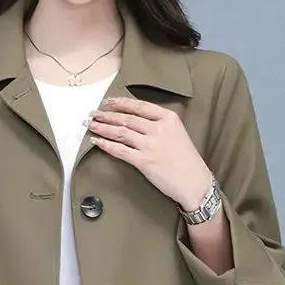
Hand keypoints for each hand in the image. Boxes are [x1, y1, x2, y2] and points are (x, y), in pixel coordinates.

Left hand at [87, 95, 213, 210]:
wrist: (194, 182)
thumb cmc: (186, 160)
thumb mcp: (177, 133)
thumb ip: (159, 124)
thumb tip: (135, 121)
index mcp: (168, 118)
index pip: (139, 106)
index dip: (121, 103)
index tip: (107, 102)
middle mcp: (158, 129)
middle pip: (127, 118)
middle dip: (106, 115)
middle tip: (92, 114)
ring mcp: (150, 145)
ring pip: (121, 132)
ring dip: (103, 128)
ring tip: (91, 125)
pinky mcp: (144, 162)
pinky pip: (120, 151)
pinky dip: (106, 145)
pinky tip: (96, 141)